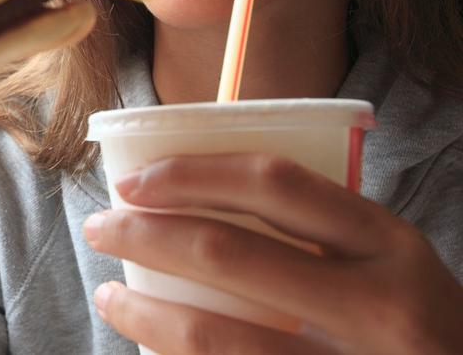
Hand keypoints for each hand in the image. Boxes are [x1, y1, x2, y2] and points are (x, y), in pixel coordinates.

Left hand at [83, 154, 462, 353]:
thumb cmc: (410, 322)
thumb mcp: (386, 263)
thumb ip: (318, 232)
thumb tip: (195, 196)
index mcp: (387, 242)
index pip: (273, 183)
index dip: (190, 174)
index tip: (134, 181)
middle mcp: (377, 306)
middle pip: (226, 253)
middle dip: (143, 235)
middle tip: (101, 227)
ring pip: (214, 337)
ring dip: (143, 312)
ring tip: (109, 295)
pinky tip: (153, 347)